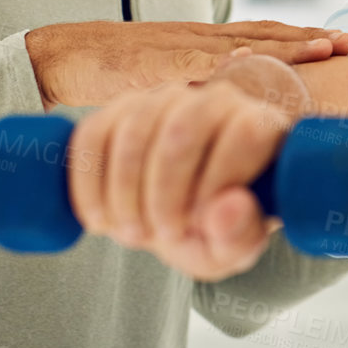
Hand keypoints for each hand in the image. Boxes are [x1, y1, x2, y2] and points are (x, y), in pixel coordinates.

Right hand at [24, 20, 347, 109]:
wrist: (55, 57)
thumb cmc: (106, 76)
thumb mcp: (162, 88)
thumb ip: (191, 100)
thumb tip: (221, 127)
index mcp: (199, 46)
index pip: (257, 39)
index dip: (297, 40)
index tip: (336, 43)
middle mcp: (195, 41)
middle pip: (261, 36)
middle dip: (306, 39)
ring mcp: (176, 49)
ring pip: (239, 44)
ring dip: (283, 45)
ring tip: (323, 48)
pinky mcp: (152, 63)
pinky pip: (193, 63)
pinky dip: (224, 62)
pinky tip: (254, 61)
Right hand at [64, 62, 302, 279]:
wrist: (177, 220)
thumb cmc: (215, 229)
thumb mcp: (232, 247)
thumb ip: (240, 234)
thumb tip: (229, 206)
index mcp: (258, 126)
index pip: (244, 132)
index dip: (218, 179)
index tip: (199, 224)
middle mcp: (213, 100)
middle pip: (183, 129)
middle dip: (165, 192)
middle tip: (162, 236)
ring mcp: (163, 100)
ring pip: (135, 130)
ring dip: (126, 192)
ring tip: (133, 233)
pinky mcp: (116, 112)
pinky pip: (93, 136)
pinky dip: (90, 184)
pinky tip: (99, 220)